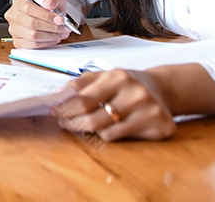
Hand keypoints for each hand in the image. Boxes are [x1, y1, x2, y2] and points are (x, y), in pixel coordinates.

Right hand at [5, 0, 71, 47]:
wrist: (45, 15)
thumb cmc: (46, 6)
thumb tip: (48, 4)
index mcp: (19, 2)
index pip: (29, 8)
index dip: (46, 15)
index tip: (60, 19)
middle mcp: (13, 15)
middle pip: (31, 23)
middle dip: (51, 27)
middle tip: (63, 28)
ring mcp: (14, 30)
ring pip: (33, 36)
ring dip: (51, 36)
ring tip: (61, 33)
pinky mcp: (17, 42)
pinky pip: (33, 45)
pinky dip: (46, 43)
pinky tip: (53, 38)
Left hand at [50, 69, 176, 140]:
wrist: (162, 89)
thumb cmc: (126, 84)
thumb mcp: (104, 76)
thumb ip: (80, 84)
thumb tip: (58, 96)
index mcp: (119, 77)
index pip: (82, 99)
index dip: (64, 108)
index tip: (52, 111)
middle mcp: (136, 94)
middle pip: (92, 119)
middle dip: (71, 122)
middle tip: (62, 122)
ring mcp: (149, 111)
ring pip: (104, 132)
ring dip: (89, 129)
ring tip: (84, 123)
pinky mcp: (160, 127)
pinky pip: (120, 138)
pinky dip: (108, 134)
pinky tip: (108, 126)